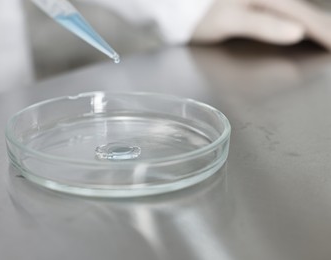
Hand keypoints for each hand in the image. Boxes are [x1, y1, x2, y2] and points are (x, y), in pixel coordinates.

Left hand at [191, 0, 330, 49]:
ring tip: (324, 34)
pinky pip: (281, 9)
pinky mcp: (251, 2)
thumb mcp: (229, 21)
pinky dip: (294, 18)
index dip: (322, 31)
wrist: (177, 4)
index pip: (302, 15)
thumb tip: (298, 33)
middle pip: (302, 9)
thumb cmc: (199, 14)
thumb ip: (263, 26)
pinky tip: (297, 25)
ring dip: (310, 21)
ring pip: (293, 8)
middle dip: (322, 25)